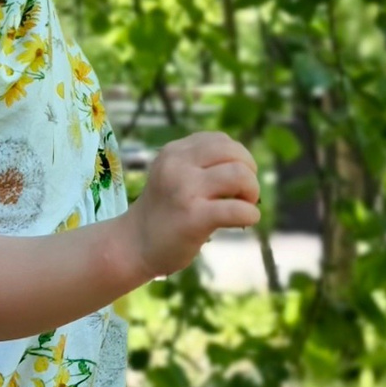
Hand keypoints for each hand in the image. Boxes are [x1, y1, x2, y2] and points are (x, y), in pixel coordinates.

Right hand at [128, 131, 261, 277]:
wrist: (133, 245)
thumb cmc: (163, 211)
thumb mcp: (173, 174)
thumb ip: (200, 163)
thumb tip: (246, 166)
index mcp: (174, 151)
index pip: (221, 140)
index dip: (238, 158)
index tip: (233, 181)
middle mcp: (178, 165)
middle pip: (235, 154)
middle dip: (250, 174)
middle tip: (244, 195)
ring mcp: (185, 190)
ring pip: (240, 176)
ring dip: (252, 192)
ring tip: (244, 206)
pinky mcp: (193, 218)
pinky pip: (237, 210)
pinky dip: (250, 215)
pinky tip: (245, 222)